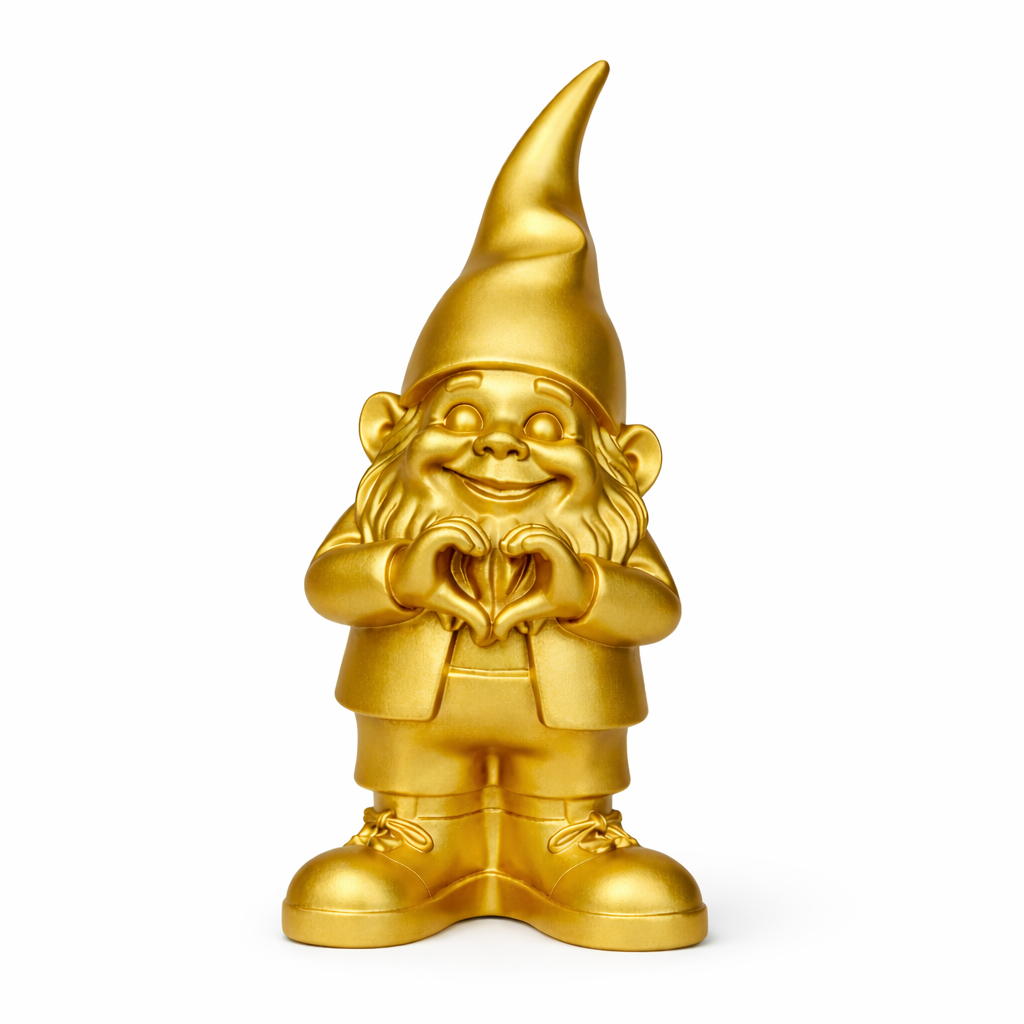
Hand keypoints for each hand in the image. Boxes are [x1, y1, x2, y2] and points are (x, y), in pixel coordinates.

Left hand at [389, 517, 490, 643]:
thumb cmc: (420, 589)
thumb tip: (486, 637)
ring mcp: (436, 527)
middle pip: (460, 524)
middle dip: (477, 536)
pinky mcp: (443, 527)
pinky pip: (462, 523)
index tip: (480, 554)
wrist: (400, 577)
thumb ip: (467, 615)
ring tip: (481, 554)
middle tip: (484, 555)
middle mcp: (430, 532)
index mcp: (427, 545)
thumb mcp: (444, 602)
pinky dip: (474, 532)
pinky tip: (476, 551)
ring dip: (477, 534)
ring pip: (462, 521)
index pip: (449, 532)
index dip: (467, 538)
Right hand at [492, 524, 595, 641]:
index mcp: (562, 560)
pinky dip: (520, 535)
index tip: (508, 551)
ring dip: (518, 535)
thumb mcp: (539, 609)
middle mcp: (561, 547)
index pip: (544, 541)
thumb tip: (496, 633)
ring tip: (506, 549)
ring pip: (535, 528)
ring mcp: (556, 541)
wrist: (584, 592)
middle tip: (504, 549)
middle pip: (537, 530)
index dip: (524, 541)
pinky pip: (534, 531)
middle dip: (517, 536)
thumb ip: (516, 617)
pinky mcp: (550, 540)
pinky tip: (512, 550)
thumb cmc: (564, 600)